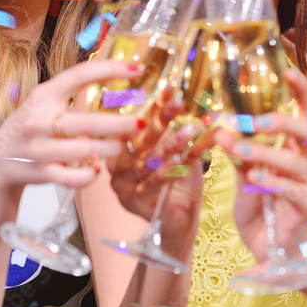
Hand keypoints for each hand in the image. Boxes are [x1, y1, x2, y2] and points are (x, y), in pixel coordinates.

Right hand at [0, 60, 144, 196]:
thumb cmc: (30, 127)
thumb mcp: (42, 103)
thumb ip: (70, 93)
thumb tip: (114, 75)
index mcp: (42, 95)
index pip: (79, 75)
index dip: (110, 70)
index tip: (136, 69)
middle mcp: (38, 119)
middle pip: (87, 122)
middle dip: (119, 124)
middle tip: (140, 124)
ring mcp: (37, 148)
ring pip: (83, 150)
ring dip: (109, 150)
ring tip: (120, 147)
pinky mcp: (39, 173)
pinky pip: (72, 178)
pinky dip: (89, 176)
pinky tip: (97, 170)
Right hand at [109, 87, 205, 222]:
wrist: (179, 217)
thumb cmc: (176, 178)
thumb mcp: (177, 147)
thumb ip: (172, 125)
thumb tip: (173, 93)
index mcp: (123, 145)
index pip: (139, 121)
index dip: (155, 105)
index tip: (172, 89)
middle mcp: (118, 162)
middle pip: (139, 138)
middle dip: (161, 119)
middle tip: (178, 103)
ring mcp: (122, 183)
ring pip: (146, 160)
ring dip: (169, 144)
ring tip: (188, 131)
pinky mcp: (132, 202)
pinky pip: (150, 185)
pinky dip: (166, 172)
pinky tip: (180, 161)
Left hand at [216, 69, 306, 261]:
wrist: (272, 250)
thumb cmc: (262, 208)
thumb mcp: (246, 175)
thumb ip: (238, 153)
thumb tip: (220, 127)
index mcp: (297, 149)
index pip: (305, 113)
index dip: (300, 92)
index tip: (288, 72)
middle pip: (305, 131)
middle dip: (280, 122)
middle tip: (255, 121)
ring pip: (295, 160)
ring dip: (265, 153)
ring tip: (240, 151)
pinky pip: (292, 189)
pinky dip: (271, 182)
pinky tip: (254, 180)